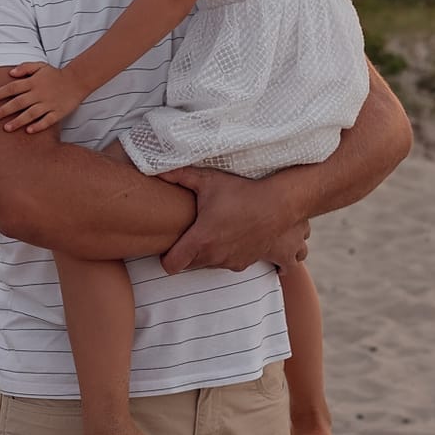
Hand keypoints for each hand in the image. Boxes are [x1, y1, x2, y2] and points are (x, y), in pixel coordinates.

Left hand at [0, 62, 84, 133]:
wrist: (77, 81)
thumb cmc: (55, 74)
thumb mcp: (40, 66)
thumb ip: (25, 68)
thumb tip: (10, 73)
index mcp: (33, 82)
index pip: (12, 88)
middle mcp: (39, 93)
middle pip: (18, 102)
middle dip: (3, 110)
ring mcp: (49, 104)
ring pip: (31, 114)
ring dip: (18, 121)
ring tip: (6, 128)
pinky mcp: (58, 112)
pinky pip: (47, 120)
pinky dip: (39, 126)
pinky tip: (28, 131)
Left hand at [156, 166, 308, 273]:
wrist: (279, 205)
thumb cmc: (243, 192)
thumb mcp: (209, 180)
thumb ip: (180, 176)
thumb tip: (155, 169)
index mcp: (201, 240)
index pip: (171, 265)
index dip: (166, 258)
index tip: (168, 247)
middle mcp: (214, 256)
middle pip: (189, 264)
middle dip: (187, 251)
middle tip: (191, 231)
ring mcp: (230, 261)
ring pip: (208, 264)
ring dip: (208, 252)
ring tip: (214, 230)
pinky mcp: (245, 263)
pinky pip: (227, 264)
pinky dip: (226, 254)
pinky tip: (230, 237)